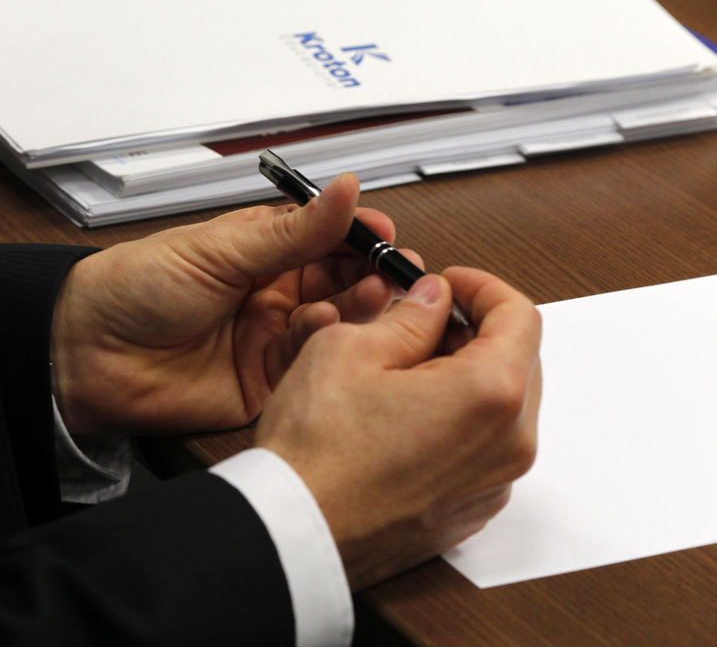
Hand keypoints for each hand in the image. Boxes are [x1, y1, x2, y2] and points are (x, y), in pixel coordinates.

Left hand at [51, 174, 401, 434]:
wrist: (87, 353)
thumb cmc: (137, 287)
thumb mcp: (221, 249)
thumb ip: (292, 230)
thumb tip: (344, 189)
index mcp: (264, 252)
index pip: (329, 240)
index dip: (360, 236)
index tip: (387, 234)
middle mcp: (275, 294)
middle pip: (341, 282)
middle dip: (370, 274)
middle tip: (393, 270)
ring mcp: (272, 338)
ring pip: (335, 324)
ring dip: (357, 309)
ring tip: (370, 295)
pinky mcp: (267, 381)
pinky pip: (311, 364)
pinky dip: (325, 347)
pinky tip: (327, 330)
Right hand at [256, 268, 541, 589]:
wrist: (295, 534)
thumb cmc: (316, 450)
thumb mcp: (351, 349)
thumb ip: (410, 316)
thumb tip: (433, 300)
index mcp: (490, 394)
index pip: (520, 315)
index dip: (483, 287)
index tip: (451, 283)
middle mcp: (509, 444)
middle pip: (518, 359)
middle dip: (476, 327)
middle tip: (426, 317)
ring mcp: (494, 482)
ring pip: (502, 402)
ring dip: (468, 370)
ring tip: (409, 363)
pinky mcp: (472, 506)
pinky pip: (486, 443)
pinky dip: (462, 414)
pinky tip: (410, 409)